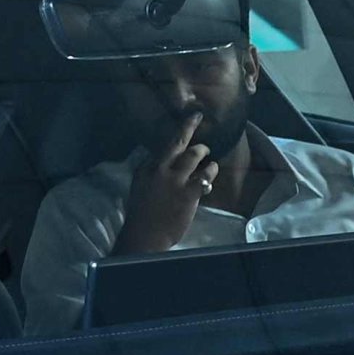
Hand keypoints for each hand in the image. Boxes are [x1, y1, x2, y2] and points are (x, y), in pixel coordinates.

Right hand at [117, 120, 214, 257]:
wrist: (145, 235)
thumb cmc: (141, 214)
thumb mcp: (140, 187)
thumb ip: (150, 172)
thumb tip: (160, 161)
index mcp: (146, 168)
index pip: (164, 146)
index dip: (179, 131)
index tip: (190, 119)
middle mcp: (160, 169)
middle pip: (178, 142)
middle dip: (190, 126)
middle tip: (199, 122)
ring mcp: (175, 180)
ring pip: (194, 155)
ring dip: (204, 152)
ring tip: (209, 155)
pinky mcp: (188, 192)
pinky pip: (205, 176)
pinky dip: (211, 171)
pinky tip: (213, 169)